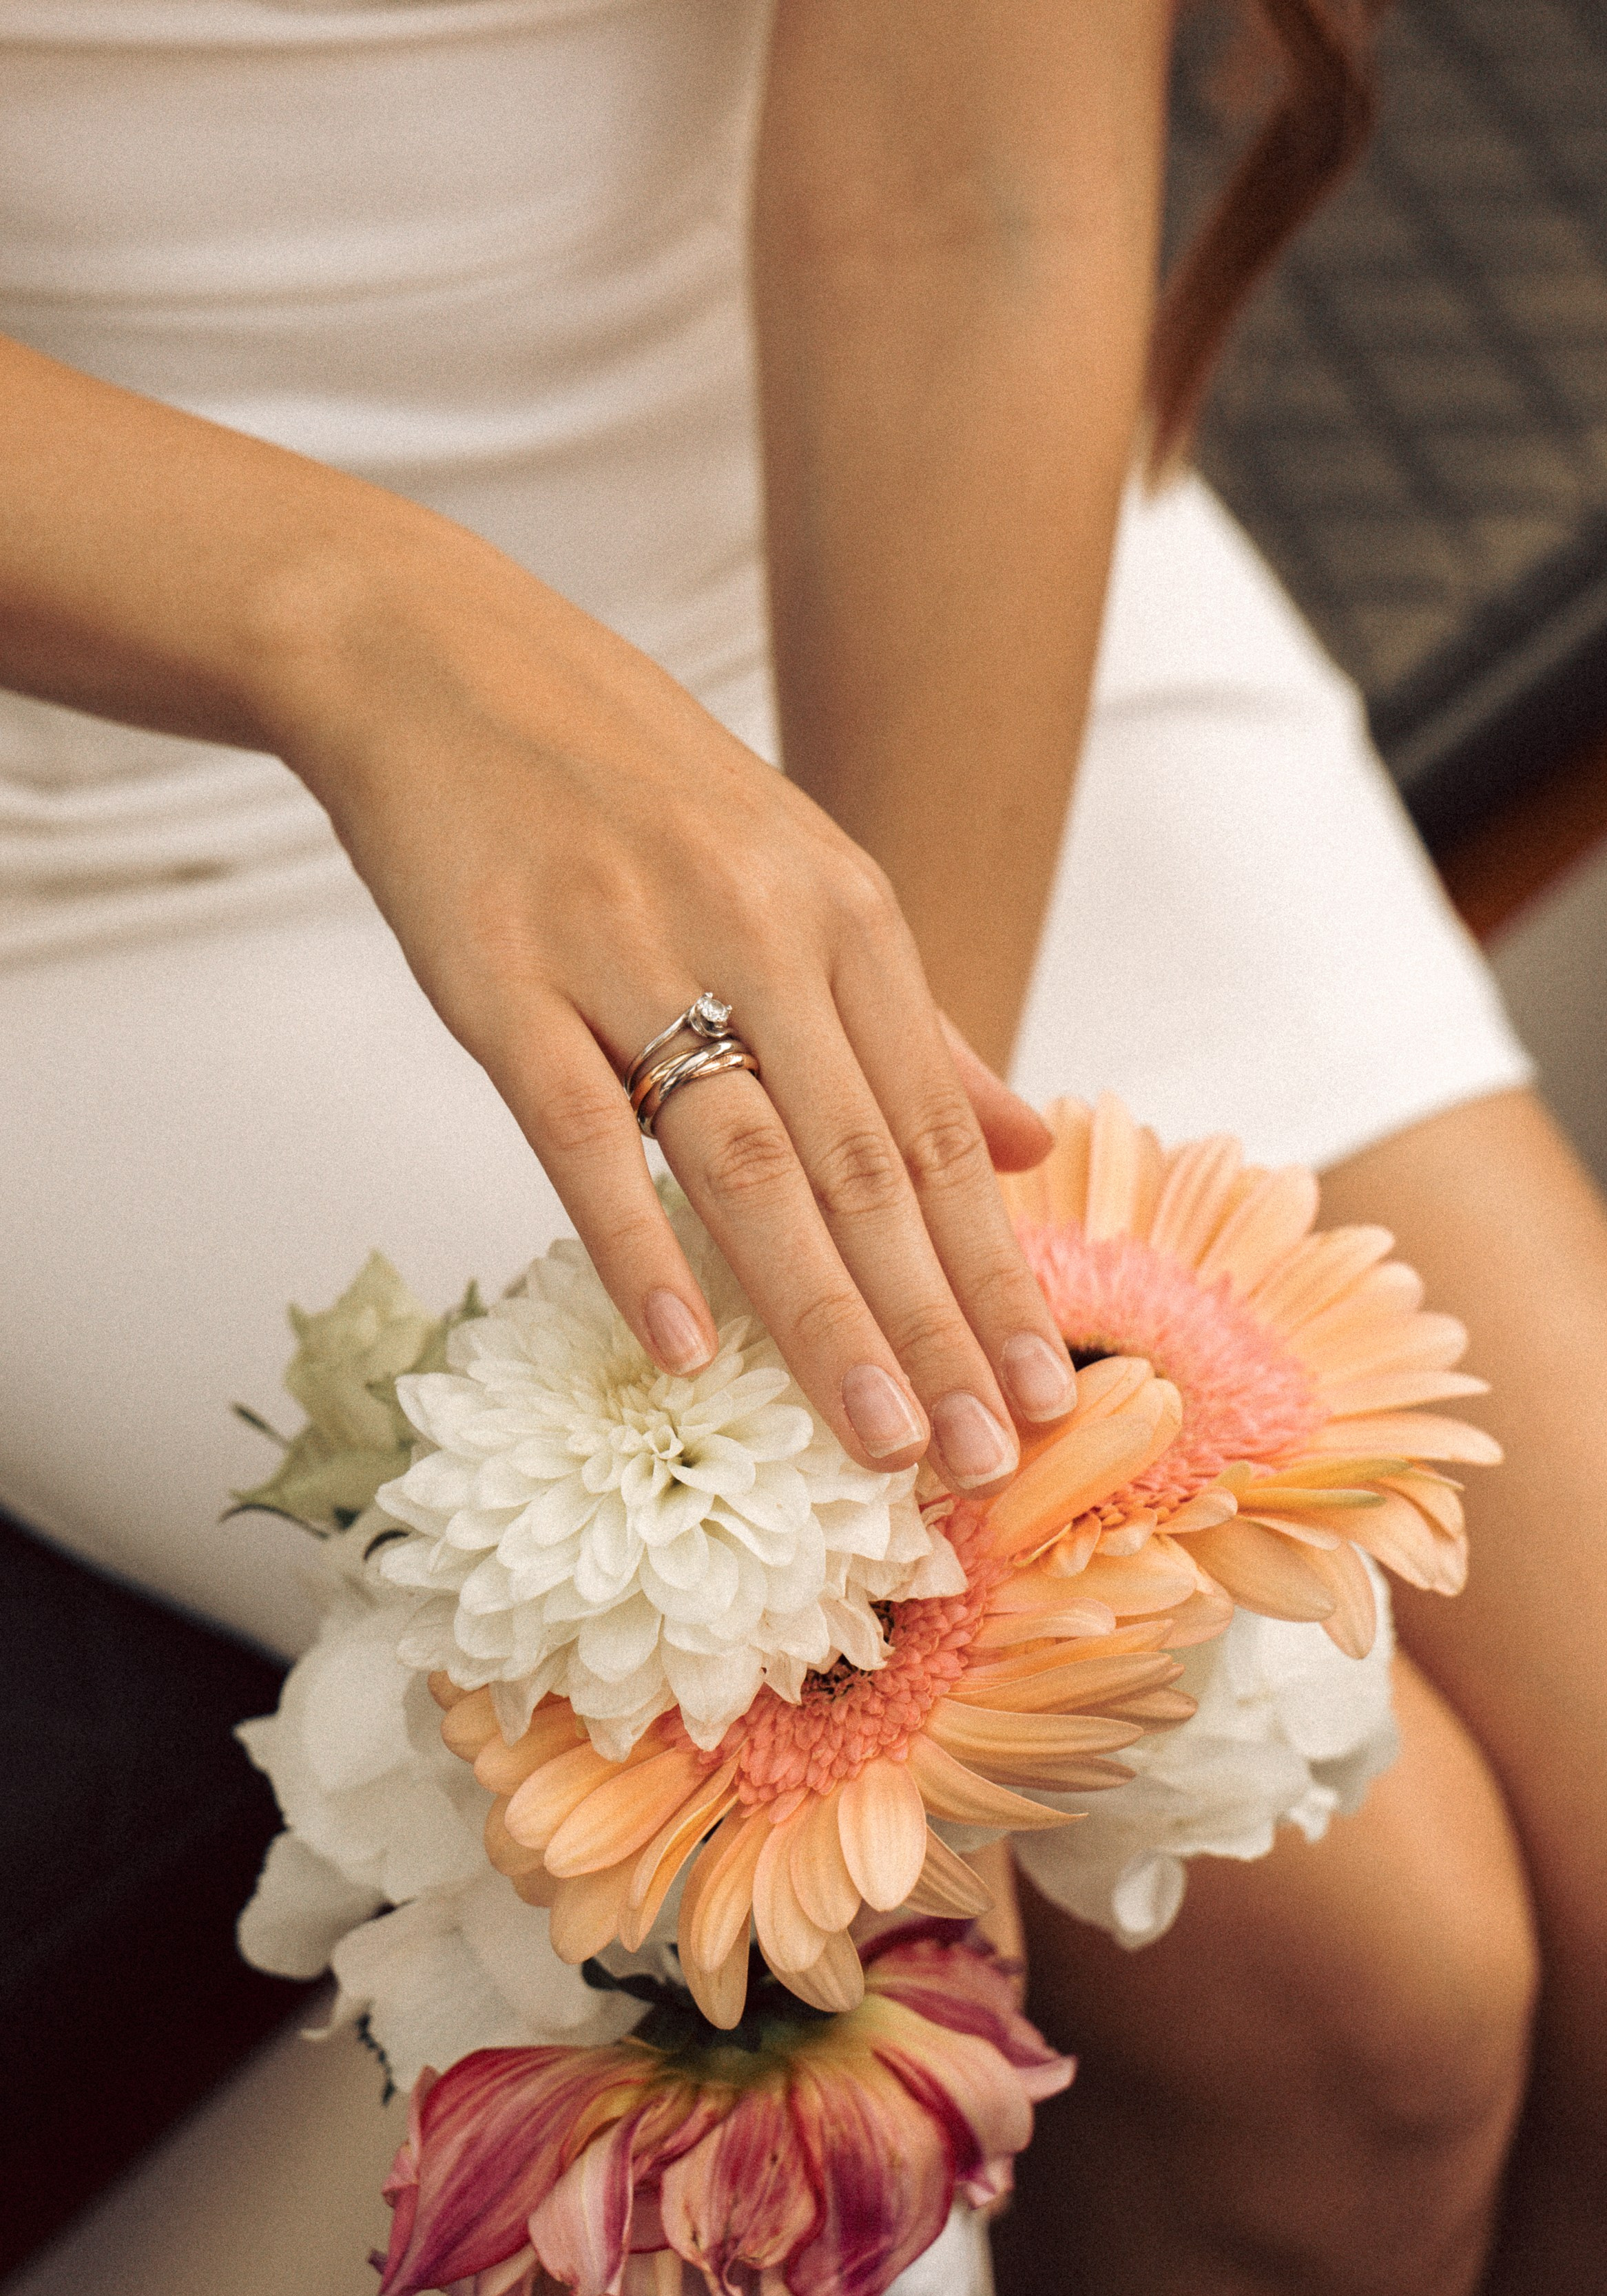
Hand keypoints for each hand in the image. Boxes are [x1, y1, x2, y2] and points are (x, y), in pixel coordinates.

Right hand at [275, 520, 1075, 1487]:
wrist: (437, 658)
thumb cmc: (628, 782)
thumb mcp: (799, 871)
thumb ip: (913, 1021)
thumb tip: (1028, 1138)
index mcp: (844, 913)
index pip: (937, 1132)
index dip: (996, 1271)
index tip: (1043, 1393)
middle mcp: (759, 931)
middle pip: (865, 1164)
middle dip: (936, 1324)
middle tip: (984, 1460)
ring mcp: (628, 952)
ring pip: (748, 1159)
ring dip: (821, 1312)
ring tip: (876, 1440)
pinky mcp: (501, 976)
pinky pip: (579, 1126)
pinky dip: (635, 1240)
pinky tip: (685, 1348)